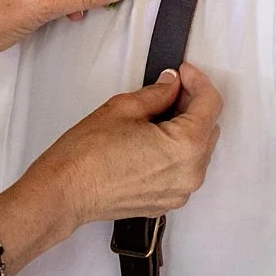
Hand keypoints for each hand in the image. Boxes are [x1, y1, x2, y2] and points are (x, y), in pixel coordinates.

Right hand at [26, 63, 222, 229]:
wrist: (65, 192)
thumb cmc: (86, 156)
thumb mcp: (123, 108)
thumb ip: (157, 93)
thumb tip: (171, 85)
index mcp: (184, 146)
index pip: (210, 104)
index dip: (198, 81)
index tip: (185, 73)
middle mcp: (190, 173)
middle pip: (209, 128)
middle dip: (193, 105)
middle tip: (170, 90)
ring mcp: (180, 192)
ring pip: (198, 151)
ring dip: (185, 130)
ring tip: (156, 117)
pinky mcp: (167, 202)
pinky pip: (184, 171)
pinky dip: (175, 153)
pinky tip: (151, 141)